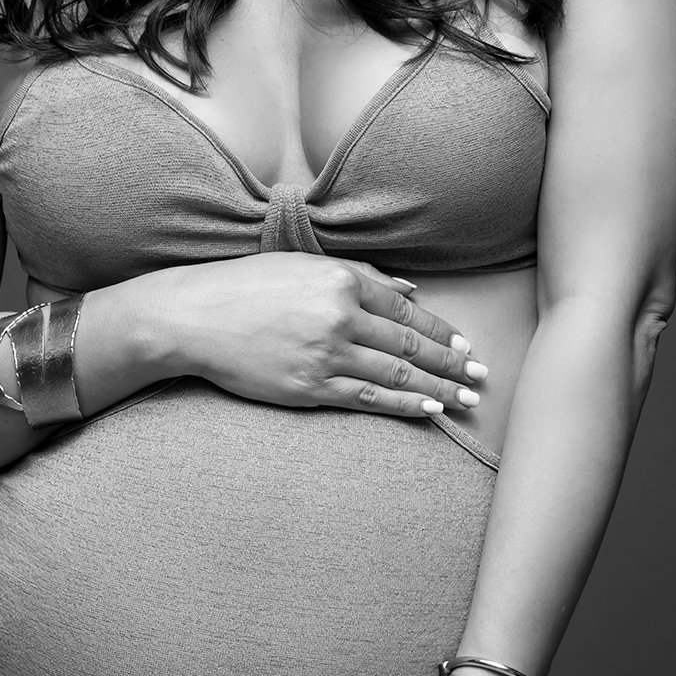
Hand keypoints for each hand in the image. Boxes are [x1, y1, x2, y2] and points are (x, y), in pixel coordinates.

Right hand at [150, 252, 486, 419]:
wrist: (194, 318)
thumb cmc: (246, 286)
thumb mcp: (303, 264)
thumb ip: (360, 274)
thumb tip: (409, 288)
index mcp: (341, 280)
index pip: (406, 309)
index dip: (441, 331)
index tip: (465, 345)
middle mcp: (339, 316)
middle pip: (410, 344)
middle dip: (451, 362)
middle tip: (481, 375)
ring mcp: (325, 354)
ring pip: (396, 374)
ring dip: (437, 388)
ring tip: (465, 398)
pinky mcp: (309, 387)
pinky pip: (367, 398)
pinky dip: (402, 405)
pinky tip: (428, 411)